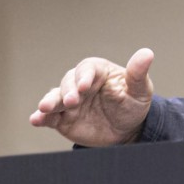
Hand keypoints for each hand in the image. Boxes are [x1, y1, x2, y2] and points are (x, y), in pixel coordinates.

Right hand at [29, 48, 155, 145]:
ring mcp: (70, 102)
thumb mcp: (140, 90)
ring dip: (49, 102)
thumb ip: (138, 73)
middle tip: (71, 101)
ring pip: (55, 98)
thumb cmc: (133, 104)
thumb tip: (147, 53)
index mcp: (98, 72)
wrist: (127, 131)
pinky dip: (41, 117)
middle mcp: (80, 84)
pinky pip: (49, 117)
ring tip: (45, 108)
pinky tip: (36, 119)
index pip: (88, 68)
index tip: (85, 85)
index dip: (84, 75)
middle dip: (67, 91)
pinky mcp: (62, 119)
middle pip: (68, 82)